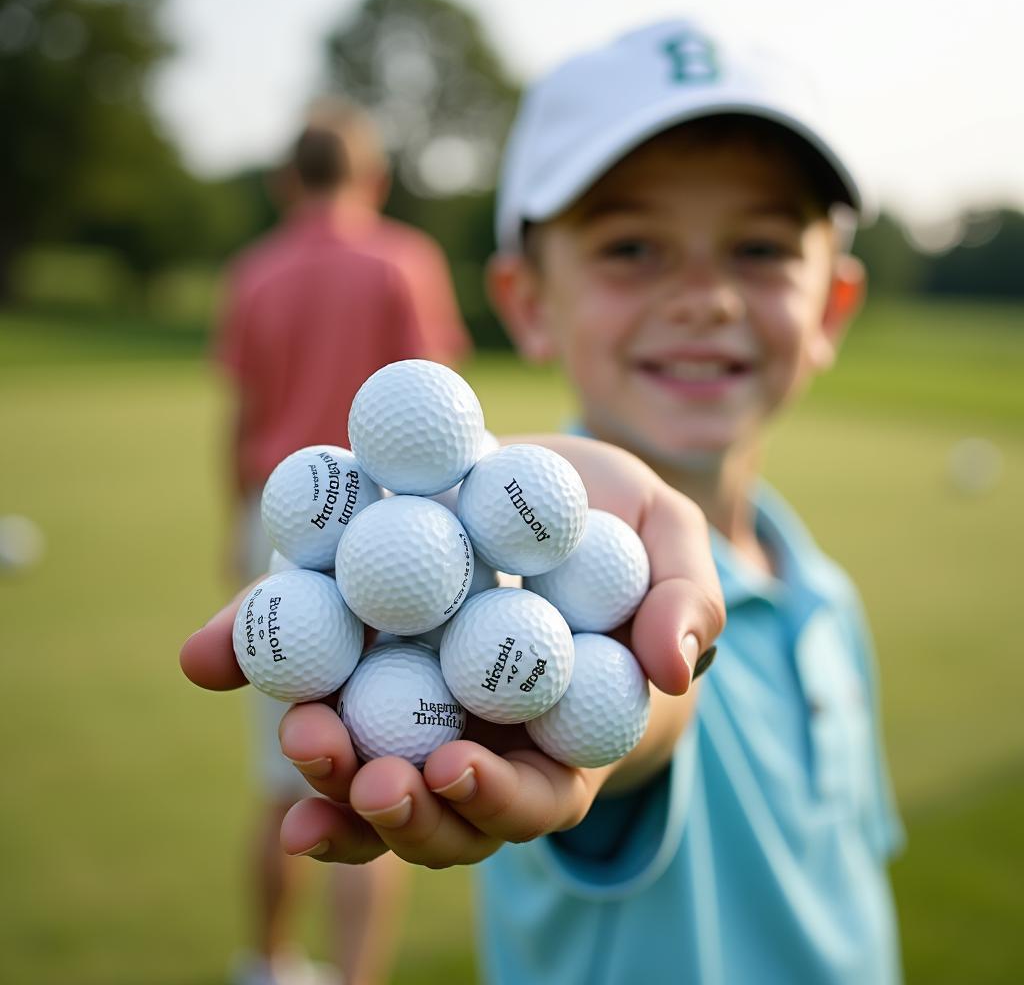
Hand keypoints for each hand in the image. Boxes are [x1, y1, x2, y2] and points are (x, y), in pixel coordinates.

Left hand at [180, 435, 724, 867]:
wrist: (560, 494)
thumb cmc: (627, 533)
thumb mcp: (671, 545)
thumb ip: (686, 599)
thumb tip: (674, 664)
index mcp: (559, 727)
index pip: (530, 795)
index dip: (492, 798)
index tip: (450, 769)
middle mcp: (478, 727)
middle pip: (432, 802)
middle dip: (390, 806)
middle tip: (359, 773)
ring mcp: (414, 689)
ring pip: (365, 759)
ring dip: (325, 768)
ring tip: (300, 735)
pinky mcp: (360, 637)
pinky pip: (311, 665)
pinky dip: (257, 666)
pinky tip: (208, 659)